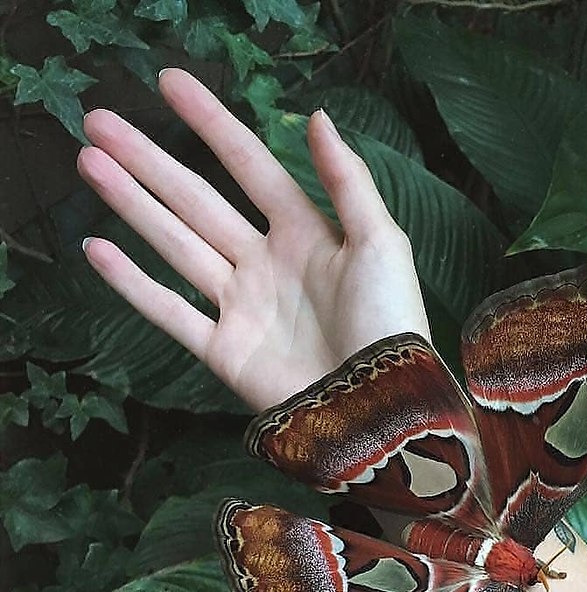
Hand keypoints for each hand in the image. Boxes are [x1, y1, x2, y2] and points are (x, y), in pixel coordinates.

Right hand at [77, 68, 429, 411]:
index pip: (249, 167)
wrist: (379, 406)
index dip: (212, 124)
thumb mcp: (381, 242)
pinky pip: (170, 312)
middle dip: (150, 161)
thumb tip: (318, 117)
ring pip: (176, 245)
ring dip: (133, 205)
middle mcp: (266, 265)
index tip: (169, 84)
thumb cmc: (389, 323)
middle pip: (199, 201)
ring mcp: (241, 308)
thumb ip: (348, 181)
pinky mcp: (224, 352)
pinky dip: (133, 284)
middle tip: (100, 121)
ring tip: (90, 163)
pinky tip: (97, 249)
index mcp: (306, 234)